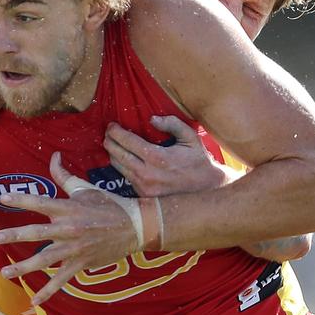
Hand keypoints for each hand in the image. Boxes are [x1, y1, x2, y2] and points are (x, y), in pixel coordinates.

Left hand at [0, 152, 137, 305]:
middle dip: (15, 235)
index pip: (40, 202)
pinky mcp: (81, 263)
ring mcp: (74, 248)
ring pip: (44, 259)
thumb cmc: (108, 204)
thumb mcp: (85, 188)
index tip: (2, 198)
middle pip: (37, 233)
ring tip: (5, 272)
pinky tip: (34, 300)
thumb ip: (64, 175)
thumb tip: (53, 156)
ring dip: (23, 267)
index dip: (20, 200)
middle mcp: (68, 228)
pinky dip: (48, 291)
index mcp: (68, 207)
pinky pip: (61, 279)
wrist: (134, 227)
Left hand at [104, 116, 235, 195]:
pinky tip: (122, 156)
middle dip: (109, 141)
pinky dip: (121, 165)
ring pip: (118, 166)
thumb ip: (172, 124)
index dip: (116, 132)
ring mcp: (143, 186)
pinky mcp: (143, 194)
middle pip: (118, 154)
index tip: (112, 125)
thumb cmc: (197, 159)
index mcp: (157, 158)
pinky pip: (125, 176)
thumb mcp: (189, 137)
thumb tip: (152, 119)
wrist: (205, 188)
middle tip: (108, 132)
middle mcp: (147, 174)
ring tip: (112, 142)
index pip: (128, 142)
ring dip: (112, 153)